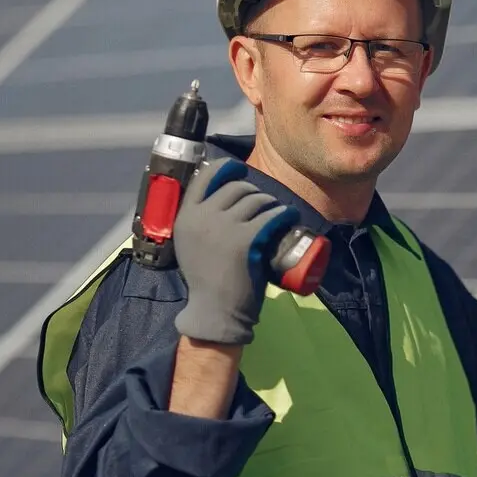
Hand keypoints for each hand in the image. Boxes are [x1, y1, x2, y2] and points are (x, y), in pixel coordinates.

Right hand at [172, 158, 298, 344]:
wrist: (214, 310)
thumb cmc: (206, 280)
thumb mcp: (190, 244)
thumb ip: (198, 222)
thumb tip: (218, 199)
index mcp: (186, 216)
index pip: (205, 176)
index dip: (226, 167)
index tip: (240, 169)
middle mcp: (203, 216)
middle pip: (236, 187)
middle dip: (253, 190)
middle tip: (263, 202)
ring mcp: (225, 226)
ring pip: (256, 199)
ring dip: (270, 202)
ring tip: (276, 210)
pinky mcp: (247, 238)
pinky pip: (271, 215)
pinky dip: (284, 213)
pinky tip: (289, 214)